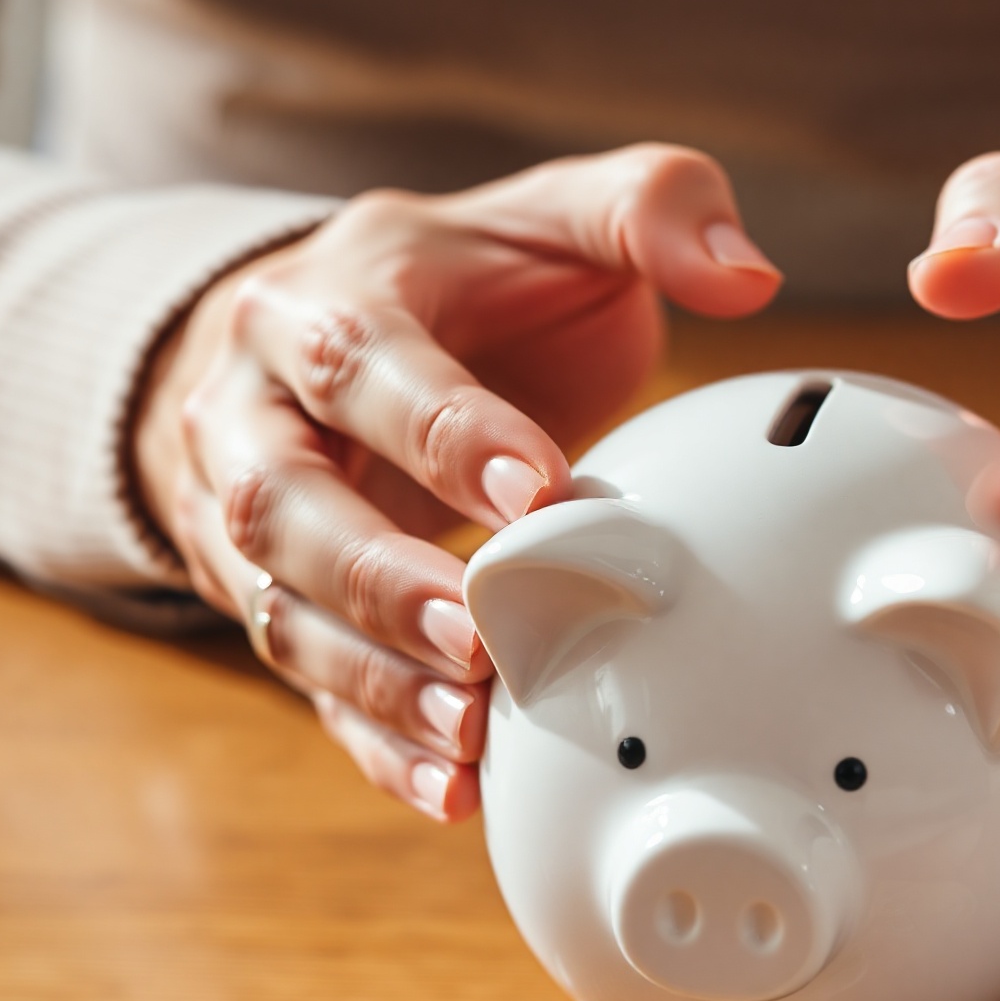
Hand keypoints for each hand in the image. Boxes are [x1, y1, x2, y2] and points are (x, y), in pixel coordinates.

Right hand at [133, 146, 780, 818]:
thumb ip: (651, 211)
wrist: (306, 344)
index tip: (538, 492)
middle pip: (286, 503)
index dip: (444, 432)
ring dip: (377, 678)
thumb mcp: (546, 221)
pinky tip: (452, 789)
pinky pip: (307, 684)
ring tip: (472, 732)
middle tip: (478, 635)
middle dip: (381, 577)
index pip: (363, 364)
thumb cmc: (461, 290)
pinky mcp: (270, 601)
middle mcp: (258, 411)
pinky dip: (374, 742)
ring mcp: (247, 517)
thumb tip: (752, 274)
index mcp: (328, 302)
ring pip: (281, 607)